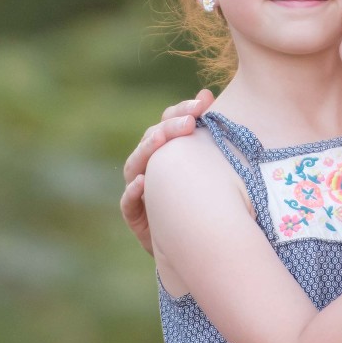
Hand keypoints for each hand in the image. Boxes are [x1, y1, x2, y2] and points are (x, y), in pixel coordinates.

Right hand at [120, 89, 214, 253]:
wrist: (199, 248)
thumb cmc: (206, 204)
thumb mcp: (213, 171)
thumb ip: (210, 137)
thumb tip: (208, 93)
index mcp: (167, 152)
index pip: (168, 123)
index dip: (182, 110)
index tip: (203, 102)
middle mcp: (150, 167)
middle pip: (152, 139)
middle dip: (170, 126)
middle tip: (190, 122)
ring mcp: (140, 191)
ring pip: (135, 165)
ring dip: (148, 150)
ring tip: (161, 139)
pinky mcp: (136, 217)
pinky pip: (128, 203)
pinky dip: (134, 191)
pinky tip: (143, 182)